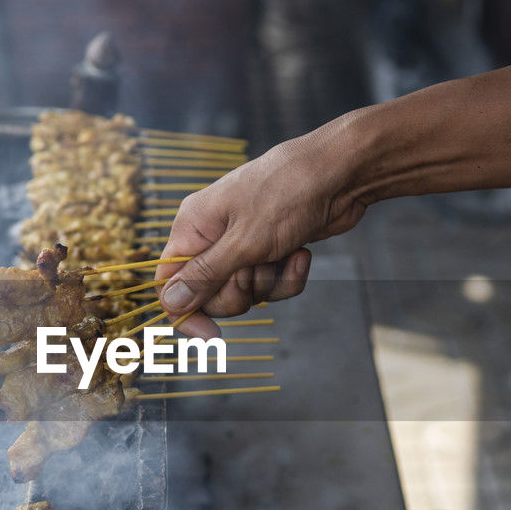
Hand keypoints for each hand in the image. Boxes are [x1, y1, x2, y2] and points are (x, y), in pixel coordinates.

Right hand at [155, 121, 369, 337]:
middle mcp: (213, 236)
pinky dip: (288, 276)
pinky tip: (301, 254)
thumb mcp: (243, 242)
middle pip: (209, 293)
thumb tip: (169, 302)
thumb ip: (205, 276)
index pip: (169, 282)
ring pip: (245, 292)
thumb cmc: (286, 194)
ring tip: (284, 255)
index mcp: (193, 227)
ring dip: (269, 283)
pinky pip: (271, 284)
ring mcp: (244, 243)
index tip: (210, 336)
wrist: (340, 173)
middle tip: (255, 269)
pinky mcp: (271, 249)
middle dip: (239, 292)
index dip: (185, 311)